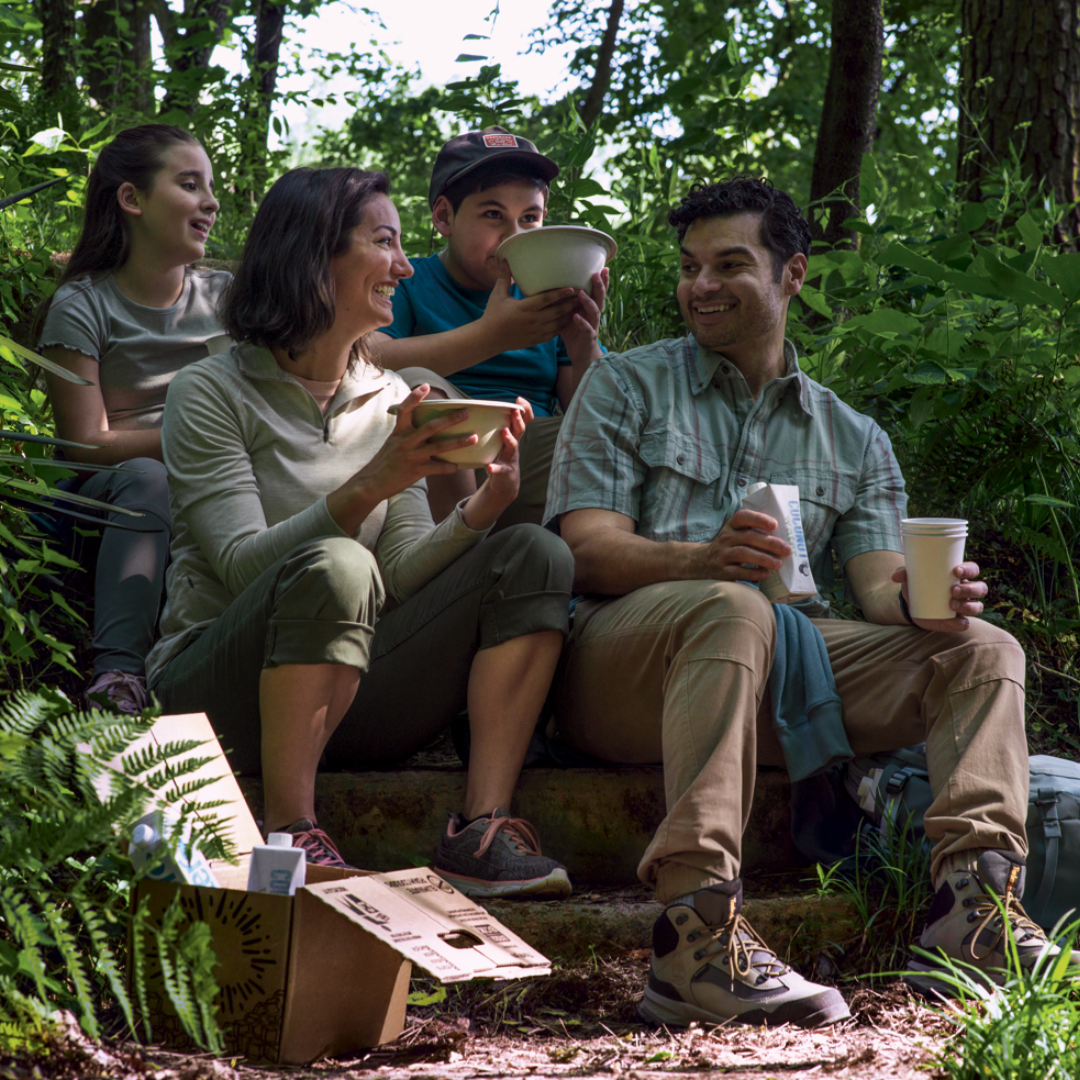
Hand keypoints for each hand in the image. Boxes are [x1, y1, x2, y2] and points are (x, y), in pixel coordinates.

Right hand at [328, 385, 475, 528]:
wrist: (371, 483)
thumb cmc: (385, 461)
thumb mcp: (393, 442)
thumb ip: (407, 433)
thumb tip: (426, 425)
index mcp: (398, 432)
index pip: (405, 410)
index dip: (414, 397)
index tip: (425, 386)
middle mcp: (405, 442)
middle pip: (430, 427)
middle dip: (450, 419)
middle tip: (466, 413)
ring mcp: (411, 457)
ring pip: (438, 447)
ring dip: (458, 442)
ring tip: (474, 437)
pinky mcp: (415, 472)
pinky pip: (436, 469)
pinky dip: (448, 467)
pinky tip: (458, 466)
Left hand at [461, 398, 533, 529]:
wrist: (505, 482)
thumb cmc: (500, 456)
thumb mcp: (502, 439)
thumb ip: (497, 425)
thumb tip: (479, 405)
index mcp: (513, 435)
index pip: (523, 420)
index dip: (525, 410)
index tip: (519, 399)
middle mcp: (514, 445)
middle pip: (520, 430)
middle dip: (518, 420)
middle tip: (515, 412)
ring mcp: (510, 458)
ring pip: (513, 447)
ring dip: (509, 439)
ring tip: (504, 432)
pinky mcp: (504, 471)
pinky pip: (500, 469)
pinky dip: (495, 468)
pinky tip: (489, 467)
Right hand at [479, 262, 580, 351]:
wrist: (489, 339)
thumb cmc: (492, 315)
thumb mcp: (497, 295)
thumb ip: (504, 277)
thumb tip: (504, 259)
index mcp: (524, 308)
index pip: (546, 299)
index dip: (560, 293)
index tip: (572, 288)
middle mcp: (532, 320)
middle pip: (557, 311)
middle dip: (570, 303)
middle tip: (583, 295)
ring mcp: (535, 332)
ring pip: (557, 323)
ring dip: (569, 315)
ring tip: (580, 306)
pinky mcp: (536, 340)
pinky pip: (553, 333)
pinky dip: (563, 326)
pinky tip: (570, 320)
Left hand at [561, 268, 608, 364]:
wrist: (582, 356)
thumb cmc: (575, 334)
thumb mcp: (570, 315)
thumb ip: (567, 303)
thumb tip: (555, 287)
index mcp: (590, 309)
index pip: (597, 292)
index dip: (602, 281)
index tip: (603, 267)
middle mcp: (594, 316)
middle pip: (599, 299)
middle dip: (599, 286)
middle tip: (596, 274)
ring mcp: (593, 326)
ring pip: (595, 312)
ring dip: (588, 302)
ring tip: (581, 293)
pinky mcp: (588, 338)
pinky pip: (586, 329)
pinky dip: (581, 323)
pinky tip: (575, 317)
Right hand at [696, 508, 790, 581]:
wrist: (702, 562)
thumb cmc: (728, 547)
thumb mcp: (735, 534)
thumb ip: (752, 532)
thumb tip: (783, 538)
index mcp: (731, 526)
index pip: (743, 517)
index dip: (759, 519)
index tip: (774, 525)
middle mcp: (726, 538)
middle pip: (748, 537)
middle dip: (770, 543)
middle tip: (787, 549)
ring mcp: (722, 554)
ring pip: (744, 554)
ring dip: (763, 558)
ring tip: (778, 563)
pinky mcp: (722, 571)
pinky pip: (738, 572)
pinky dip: (753, 573)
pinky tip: (765, 574)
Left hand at [892, 562, 986, 631]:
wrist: (911, 606)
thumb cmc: (916, 586)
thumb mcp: (910, 578)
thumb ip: (903, 573)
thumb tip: (896, 577)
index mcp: (959, 576)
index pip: (973, 569)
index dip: (970, 569)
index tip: (956, 571)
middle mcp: (966, 591)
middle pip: (980, 588)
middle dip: (970, 589)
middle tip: (953, 590)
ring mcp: (963, 607)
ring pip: (977, 606)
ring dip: (968, 605)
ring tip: (951, 604)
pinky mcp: (957, 621)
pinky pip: (966, 623)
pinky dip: (963, 623)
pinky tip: (956, 620)